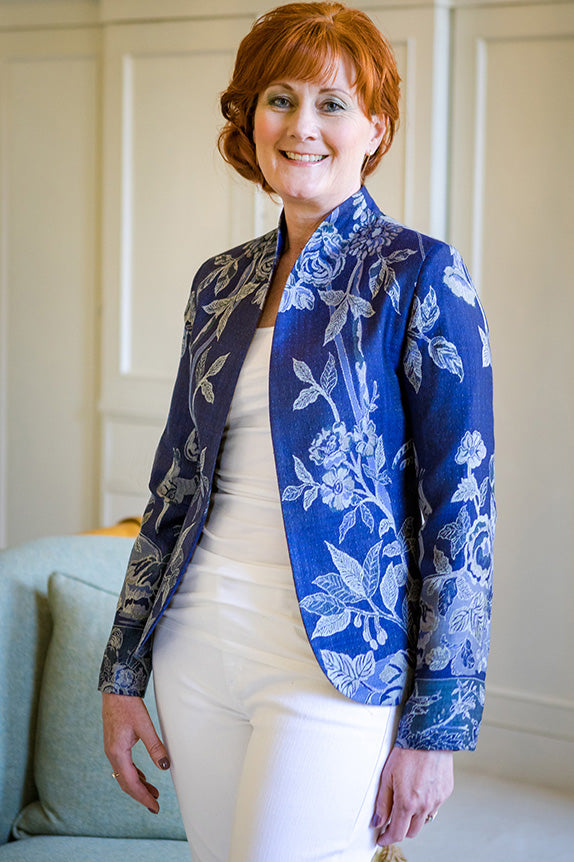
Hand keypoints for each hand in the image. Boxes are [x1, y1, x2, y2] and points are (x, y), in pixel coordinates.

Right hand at [102, 692, 169, 812]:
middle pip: (126, 783)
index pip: (131, 783)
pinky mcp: (115, 744)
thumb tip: (164, 767)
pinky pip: (124, 766)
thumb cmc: (129, 706)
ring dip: (138, 785)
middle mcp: (112, 754)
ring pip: (124, 775)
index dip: (143, 797)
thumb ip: (155, 747)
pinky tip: (143, 777)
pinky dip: (134, 774)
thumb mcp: (144, 726)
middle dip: (140, 795)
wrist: (116, 690)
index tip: (154, 807)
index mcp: (118, 753)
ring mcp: (112, 750)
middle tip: (155, 805)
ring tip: (153, 793)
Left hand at [371, 746, 453, 845]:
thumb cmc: (406, 752)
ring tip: (406, 804)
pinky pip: (434, 807)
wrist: (429, 736)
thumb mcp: (387, 776)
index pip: (397, 833)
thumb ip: (382, 802)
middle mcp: (424, 806)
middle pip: (411, 832)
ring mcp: (437, 800)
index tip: (381, 838)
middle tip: (392, 821)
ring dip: (413, 819)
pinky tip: (419, 792)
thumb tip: (377, 822)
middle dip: (400, 830)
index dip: (387, 839)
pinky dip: (425, 806)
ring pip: (424, 821)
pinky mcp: (446, 792)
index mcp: (407, 803)